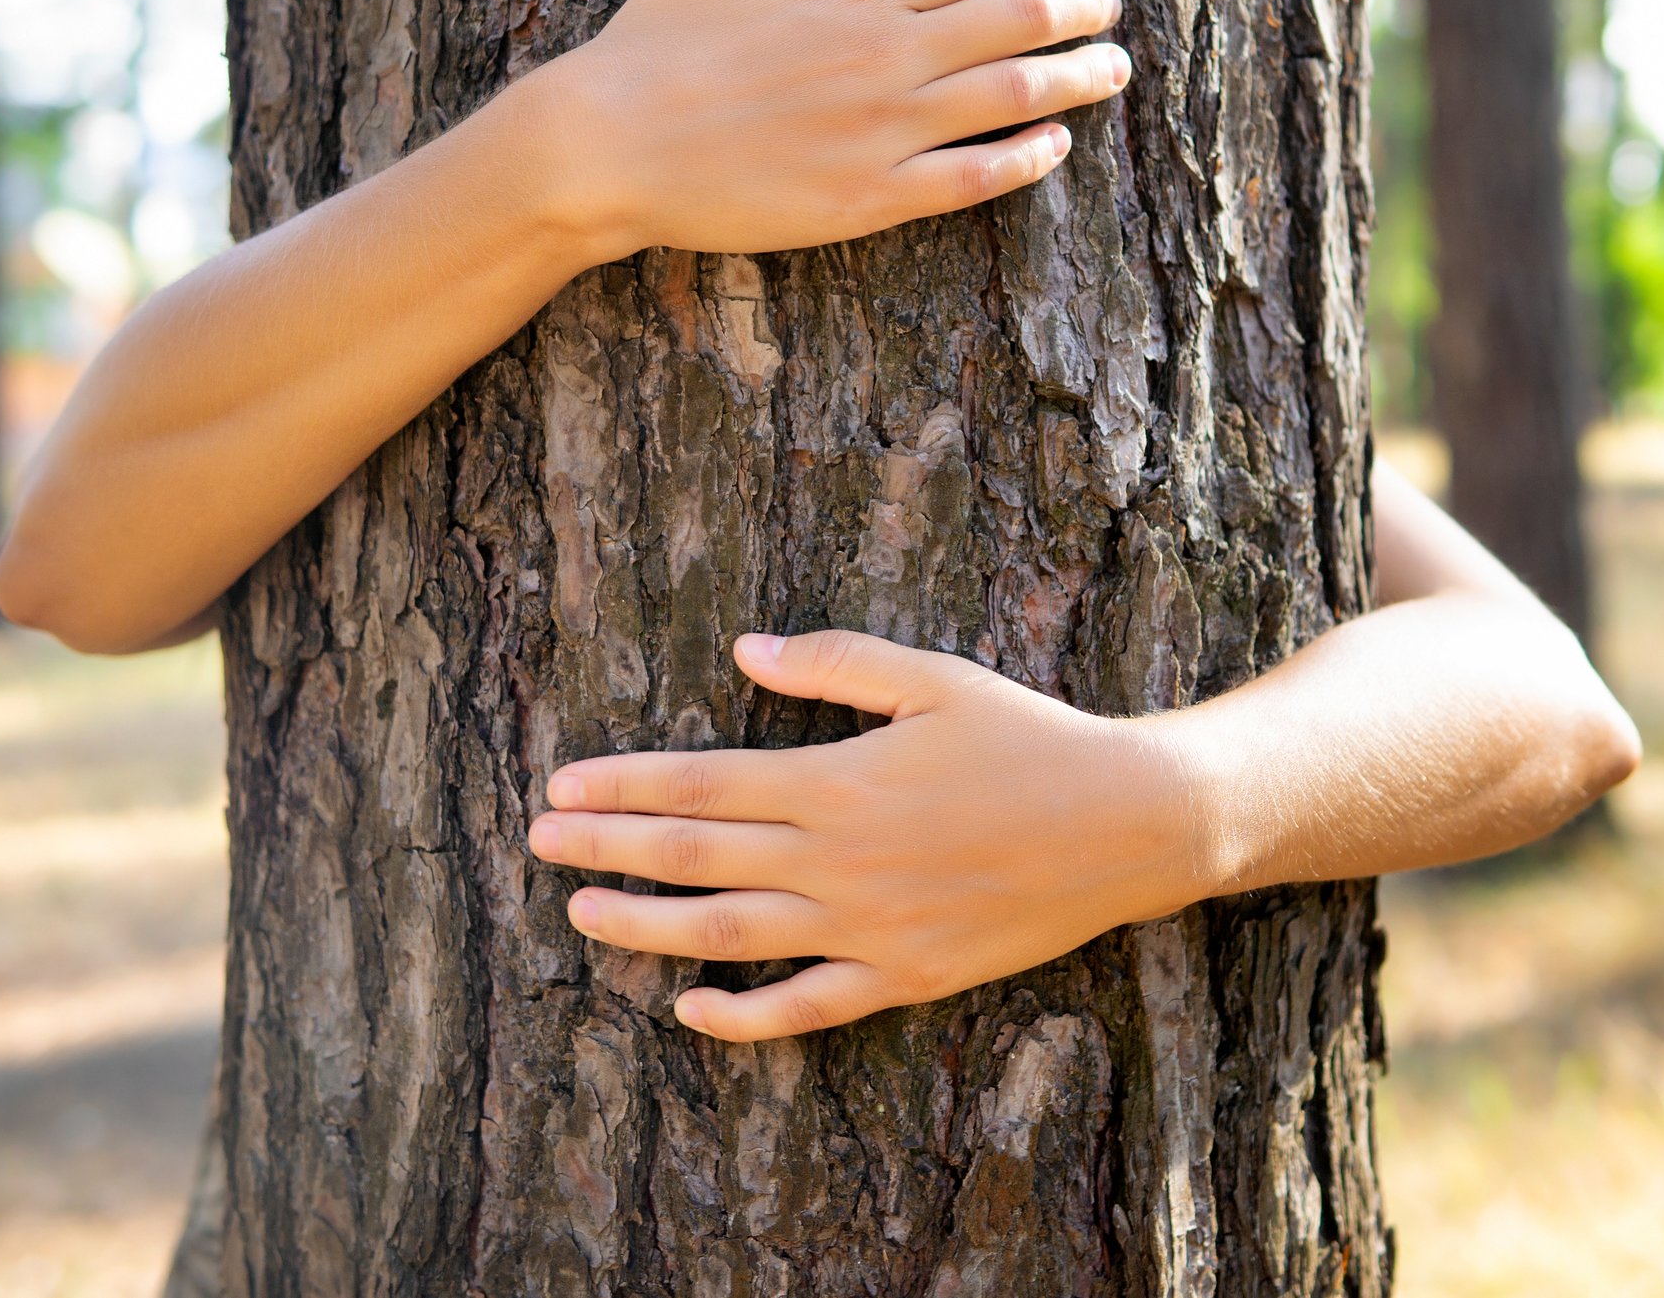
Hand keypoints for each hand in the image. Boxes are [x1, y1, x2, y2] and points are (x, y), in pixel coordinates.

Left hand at [526, 630, 1212, 1041]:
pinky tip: (688, 1008)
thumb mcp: (931, 677)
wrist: (1124, 825)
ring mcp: (866, 928)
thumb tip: (742, 648)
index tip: (561, 786)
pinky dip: (739, 1016)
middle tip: (539, 843)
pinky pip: (803, 1008)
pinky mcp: (901, 977)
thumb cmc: (1028, 737)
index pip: (700, 786)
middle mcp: (838, 859)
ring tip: (582, 912)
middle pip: (694, 858)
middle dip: (606, 848)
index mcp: (837, 779)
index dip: (623, 787)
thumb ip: (831, 664)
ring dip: (644, 925)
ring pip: (727, 935)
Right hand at [537, 0, 1132, 259]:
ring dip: (1081, 78)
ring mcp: (882, 131)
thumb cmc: (660, 39)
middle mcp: (885, 54)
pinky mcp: (868, 200)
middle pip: (1024, 18)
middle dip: (1087, 8)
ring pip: (1017, 97)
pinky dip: (1029, 158)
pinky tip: (1056, 143)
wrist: (607, 145)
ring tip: (1113, 68)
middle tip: (1112, 8)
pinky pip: (974, 179)